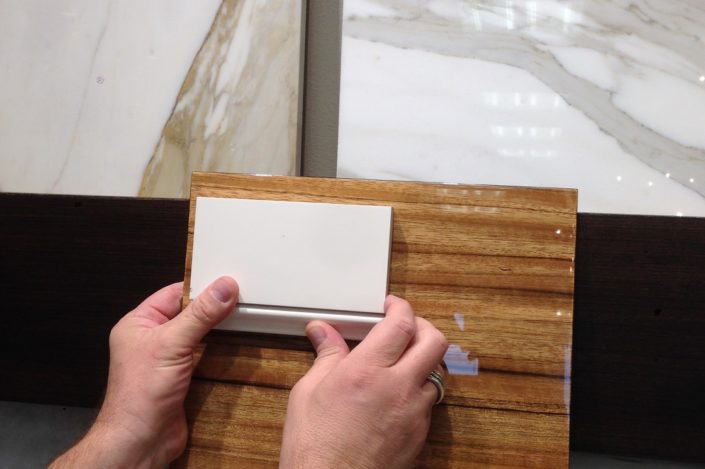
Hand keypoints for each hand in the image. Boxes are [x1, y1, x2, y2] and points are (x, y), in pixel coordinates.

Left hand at [52, 276, 237, 467]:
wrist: (140, 441)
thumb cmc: (138, 397)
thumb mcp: (172, 344)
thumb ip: (200, 315)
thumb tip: (222, 289)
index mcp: (139, 323)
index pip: (174, 293)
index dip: (200, 287)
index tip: (226, 283)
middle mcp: (151, 340)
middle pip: (188, 313)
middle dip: (212, 309)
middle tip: (236, 301)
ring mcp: (167, 360)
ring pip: (198, 335)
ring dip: (217, 332)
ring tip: (237, 321)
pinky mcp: (182, 378)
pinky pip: (204, 357)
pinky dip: (219, 353)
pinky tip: (232, 348)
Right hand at [279, 295, 447, 468]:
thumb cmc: (314, 449)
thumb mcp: (308, 392)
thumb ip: (326, 357)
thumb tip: (324, 333)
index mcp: (366, 372)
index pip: (401, 324)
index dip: (400, 307)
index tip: (392, 306)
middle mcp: (397, 389)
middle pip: (435, 341)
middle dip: (424, 326)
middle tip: (406, 327)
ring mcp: (413, 414)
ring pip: (437, 372)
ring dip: (423, 360)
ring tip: (400, 362)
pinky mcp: (420, 436)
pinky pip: (429, 403)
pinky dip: (417, 391)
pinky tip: (396, 395)